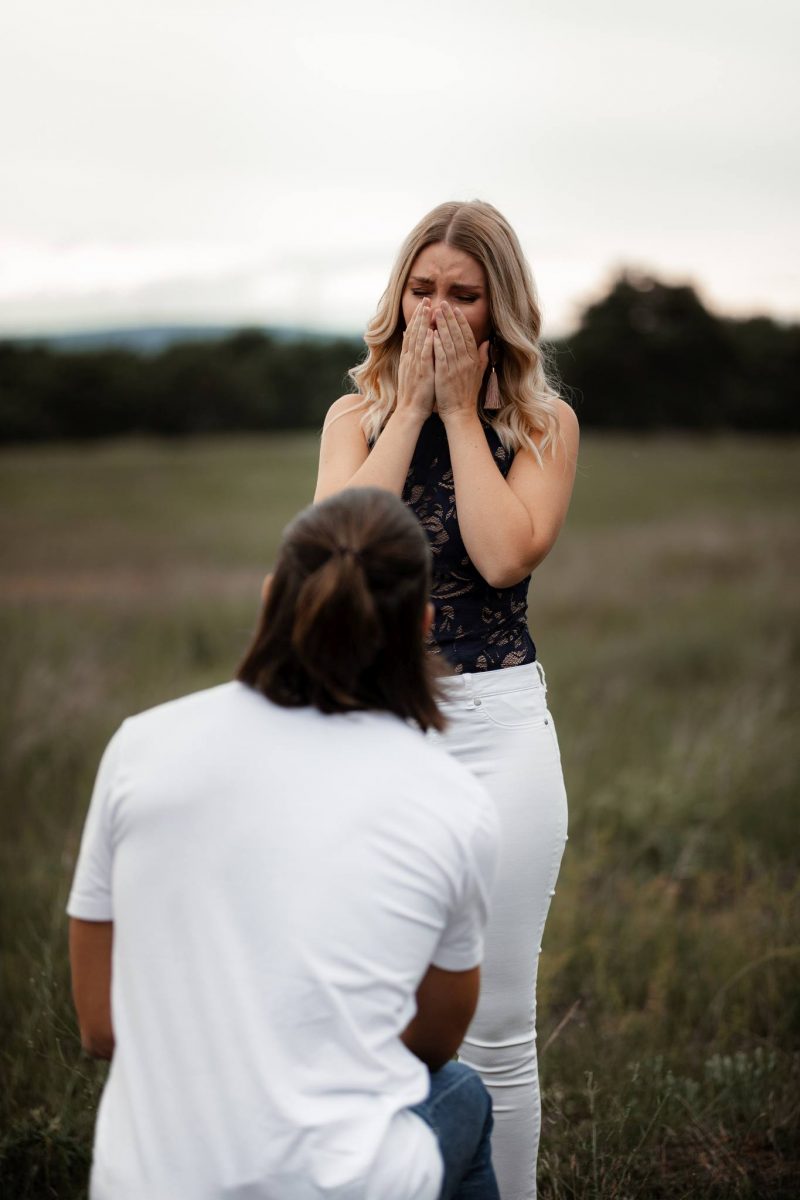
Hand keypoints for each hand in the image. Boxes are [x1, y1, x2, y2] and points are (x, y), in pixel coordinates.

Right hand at [396, 299, 434, 420]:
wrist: (410, 412)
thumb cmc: (417, 395)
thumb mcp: (417, 373)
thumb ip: (420, 358)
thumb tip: (424, 345)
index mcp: (410, 358)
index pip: (413, 334)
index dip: (418, 319)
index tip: (424, 306)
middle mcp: (410, 359)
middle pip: (414, 332)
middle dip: (420, 316)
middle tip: (425, 300)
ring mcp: (414, 365)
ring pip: (417, 340)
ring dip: (422, 324)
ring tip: (427, 309)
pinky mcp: (421, 373)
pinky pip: (423, 356)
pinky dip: (426, 344)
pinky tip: (429, 332)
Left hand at [432, 303, 488, 421]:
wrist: (460, 412)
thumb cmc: (467, 394)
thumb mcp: (479, 374)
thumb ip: (483, 357)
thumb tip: (487, 343)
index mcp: (474, 359)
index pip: (467, 335)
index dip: (461, 321)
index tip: (455, 309)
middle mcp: (466, 361)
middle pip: (457, 334)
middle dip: (450, 318)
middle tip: (443, 304)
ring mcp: (456, 367)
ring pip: (449, 341)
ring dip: (442, 325)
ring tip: (436, 312)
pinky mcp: (445, 374)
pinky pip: (441, 355)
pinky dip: (436, 343)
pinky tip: (432, 332)